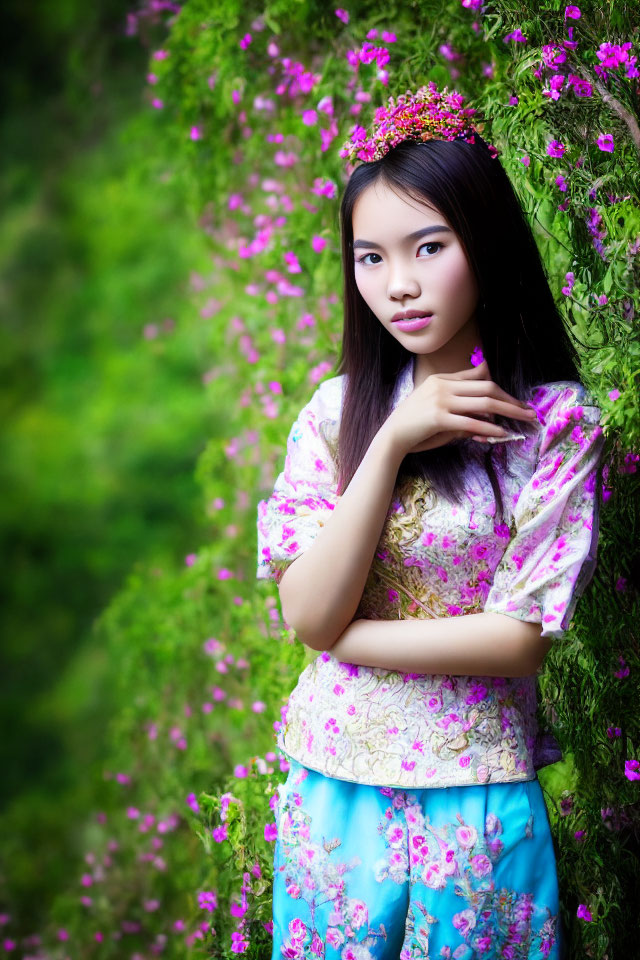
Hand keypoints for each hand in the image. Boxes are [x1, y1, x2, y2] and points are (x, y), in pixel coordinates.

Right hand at [382, 360, 537, 455]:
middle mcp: (444, 385)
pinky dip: (490, 428)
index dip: (500, 388)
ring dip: (509, 411)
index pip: (478, 377)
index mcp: (442, 379)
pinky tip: (503, 433)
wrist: (392, 435)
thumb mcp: (437, 408)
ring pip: (484, 403)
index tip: (514, 399)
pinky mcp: (439, 418)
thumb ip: (459, 407)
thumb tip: (486, 416)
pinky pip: (472, 422)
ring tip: (524, 419)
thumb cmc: (415, 425)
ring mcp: (441, 400)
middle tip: (528, 410)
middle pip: (487, 387)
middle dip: (511, 399)